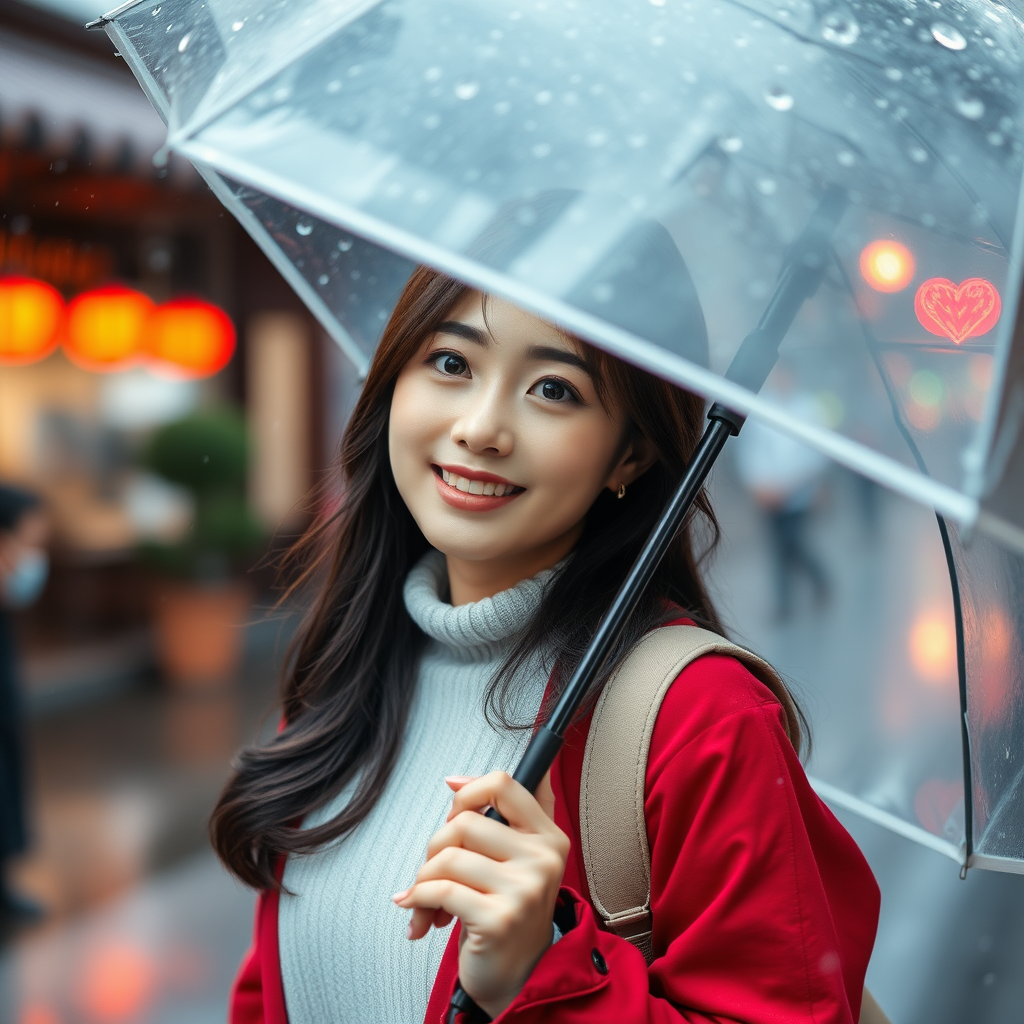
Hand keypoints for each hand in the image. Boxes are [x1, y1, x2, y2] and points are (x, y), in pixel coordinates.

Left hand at [392, 770, 568, 1018]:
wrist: (517, 977)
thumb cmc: (508, 912)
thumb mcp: (518, 859)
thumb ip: (502, 816)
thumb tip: (454, 779)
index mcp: (548, 836)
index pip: (504, 784)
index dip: (468, 792)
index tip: (451, 808)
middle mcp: (543, 859)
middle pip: (464, 822)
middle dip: (435, 846)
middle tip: (435, 870)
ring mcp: (523, 890)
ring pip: (447, 857)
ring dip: (423, 879)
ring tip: (427, 897)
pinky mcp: (498, 920)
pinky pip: (439, 891)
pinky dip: (418, 900)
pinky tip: (419, 914)